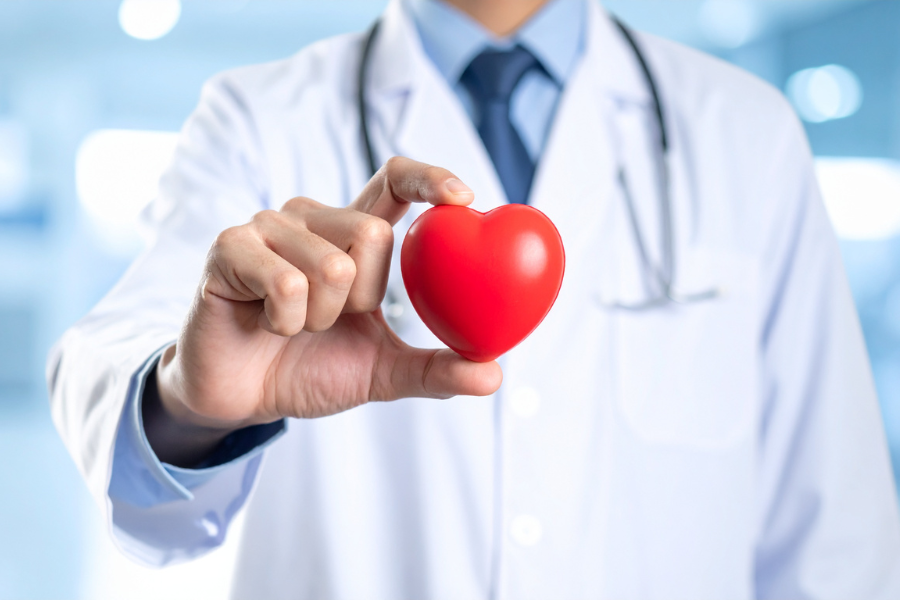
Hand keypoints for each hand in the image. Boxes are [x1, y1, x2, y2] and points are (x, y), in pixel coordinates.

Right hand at [146, 157, 502, 465]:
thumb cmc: (309, 369)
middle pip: (371, 233)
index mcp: (350, 232)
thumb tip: (493, 375)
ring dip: (320, 319)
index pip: (394, 180)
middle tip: (330, 320)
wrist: (242, 398)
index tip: (463, 198)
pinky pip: (286, 284)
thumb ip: (434, 369)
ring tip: (292, 326)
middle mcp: (311, 217)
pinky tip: (265, 324)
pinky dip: (286, 322)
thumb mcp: (382, 371)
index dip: (430, 177)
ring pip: (331, 264)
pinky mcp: (229, 247)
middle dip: (361, 298)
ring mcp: (267, 226)